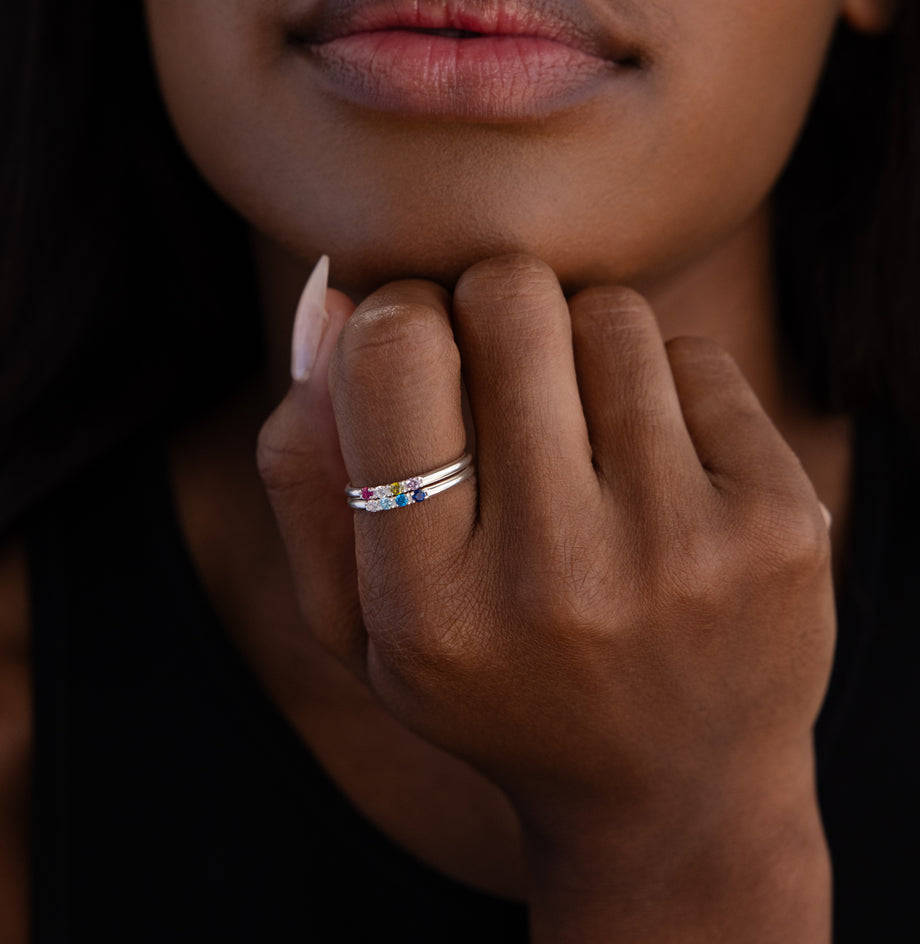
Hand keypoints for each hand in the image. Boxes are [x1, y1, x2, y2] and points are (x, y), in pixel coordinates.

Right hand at [258, 254, 833, 939]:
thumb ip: (305, 467)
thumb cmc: (491, 684)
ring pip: (608, 312)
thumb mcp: (355, 618)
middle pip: (509, 299)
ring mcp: (681, 549)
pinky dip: (659, 385)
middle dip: (489, 309)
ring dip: (577, 346)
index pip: (393, 356)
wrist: (671, 788)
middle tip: (499, 377)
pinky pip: (694, 355)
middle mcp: (556, 577)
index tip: (417, 349)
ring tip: (577, 437)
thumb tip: (331, 297)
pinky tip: (653, 469)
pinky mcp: (779, 523)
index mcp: (427, 607)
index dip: (395, 315)